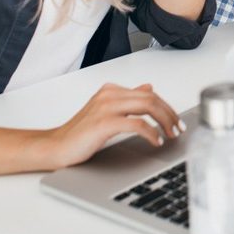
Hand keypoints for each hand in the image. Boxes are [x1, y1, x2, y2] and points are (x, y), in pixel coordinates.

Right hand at [41, 83, 180, 169]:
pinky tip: (155, 141)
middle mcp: (109, 95)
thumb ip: (127, 99)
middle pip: (151, 98)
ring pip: (147, 106)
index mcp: (111, 90)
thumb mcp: (107, 112)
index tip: (176, 121)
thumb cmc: (80, 133)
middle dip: (170, 114)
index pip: (149, 93)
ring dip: (164, 121)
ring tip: (170, 134)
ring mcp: (106, 108)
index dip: (167, 107)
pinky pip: (137, 124)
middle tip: (178, 128)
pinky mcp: (104, 123)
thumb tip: (148, 87)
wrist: (55, 147)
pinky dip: (151, 132)